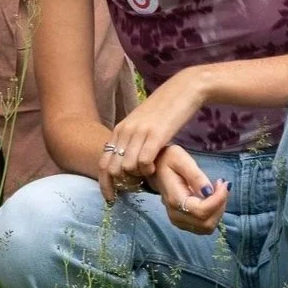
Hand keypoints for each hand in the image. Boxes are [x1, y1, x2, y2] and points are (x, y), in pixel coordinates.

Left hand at [98, 70, 207, 203]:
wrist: (183, 90)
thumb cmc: (164, 109)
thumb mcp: (141, 123)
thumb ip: (131, 139)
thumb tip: (126, 161)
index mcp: (120, 129)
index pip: (103, 163)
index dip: (105, 184)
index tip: (110, 198)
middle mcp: (126, 131)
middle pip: (112, 169)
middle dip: (122, 183)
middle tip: (136, 186)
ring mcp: (140, 133)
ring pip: (126, 168)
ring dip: (137, 177)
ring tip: (148, 175)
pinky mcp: (156, 135)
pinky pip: (143, 161)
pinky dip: (148, 170)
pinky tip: (155, 168)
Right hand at [149, 144, 228, 235]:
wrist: (156, 168)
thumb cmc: (168, 160)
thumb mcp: (181, 159)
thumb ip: (195, 176)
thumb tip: (209, 192)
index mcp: (175, 199)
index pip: (202, 211)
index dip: (218, 200)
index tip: (223, 183)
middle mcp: (176, 214)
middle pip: (206, 223)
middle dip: (220, 205)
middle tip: (221, 185)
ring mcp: (179, 221)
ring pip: (207, 227)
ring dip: (218, 210)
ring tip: (217, 191)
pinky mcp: (184, 222)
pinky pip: (204, 226)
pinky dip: (213, 214)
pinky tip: (212, 198)